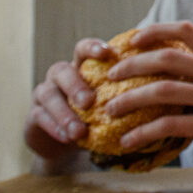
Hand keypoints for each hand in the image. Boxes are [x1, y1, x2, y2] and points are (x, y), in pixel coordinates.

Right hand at [23, 36, 119, 160]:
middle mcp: (59, 76)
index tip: (107, 53)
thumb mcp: (109, 105)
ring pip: (48, 95)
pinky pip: (40, 117)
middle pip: (61, 70)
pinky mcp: (34, 115)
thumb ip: (125, 96)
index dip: (92, 48)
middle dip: (75, 85)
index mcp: (79, 67)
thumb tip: (158, 94)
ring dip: (65, 113)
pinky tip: (68, 138)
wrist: (66, 144)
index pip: (83, 50)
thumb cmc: (95, 118)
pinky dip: (55, 127)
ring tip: (79, 131)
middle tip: (89, 102)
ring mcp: (44, 94)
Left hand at [99, 21, 192, 173]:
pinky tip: (128, 141)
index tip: (132, 40)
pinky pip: (170, 126)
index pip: (188, 31)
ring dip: (130, 100)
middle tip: (110, 76)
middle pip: (169, 58)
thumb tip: (178, 74)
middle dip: (132, 64)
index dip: (156, 31)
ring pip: (164, 91)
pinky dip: (143, 133)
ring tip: (110, 111)